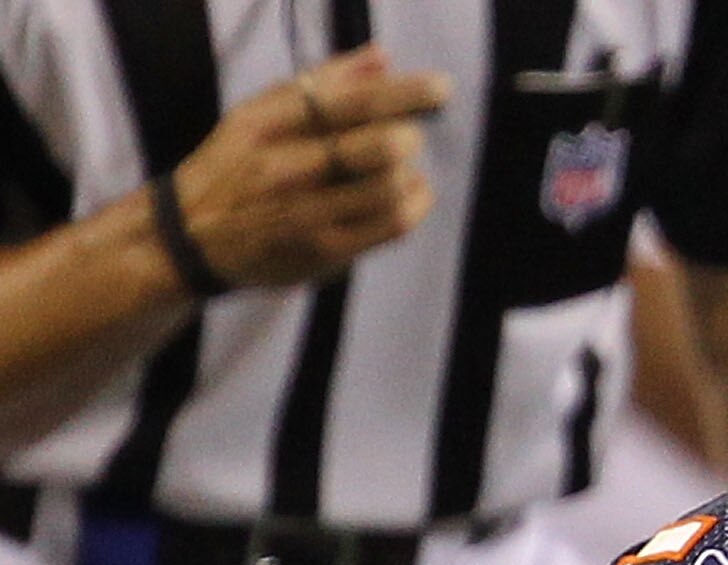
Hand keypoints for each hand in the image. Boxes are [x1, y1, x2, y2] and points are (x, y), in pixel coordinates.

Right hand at [170, 46, 448, 290]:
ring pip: (387, 187)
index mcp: (270, 122)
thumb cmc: (236, 166)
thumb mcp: (261, 113)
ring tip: (406, 168)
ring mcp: (307, 212)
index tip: (440, 88)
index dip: (402, 93)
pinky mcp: (324, 251)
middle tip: (410, 135)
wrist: (194, 236)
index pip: (349, 101)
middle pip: (373, 144)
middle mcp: (288, 166)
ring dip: (410, 173)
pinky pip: (388, 226)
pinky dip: (414, 206)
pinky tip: (413, 195)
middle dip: (407, 135)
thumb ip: (321, 84)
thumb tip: (381, 58)